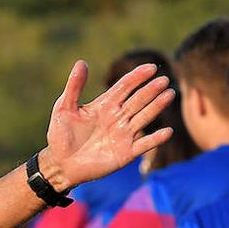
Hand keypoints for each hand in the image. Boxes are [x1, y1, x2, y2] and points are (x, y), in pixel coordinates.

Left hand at [41, 61, 174, 191]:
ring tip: (169, 95)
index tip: (150, 68)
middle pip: (138, 100)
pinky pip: (144, 144)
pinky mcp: (126, 152)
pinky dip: (155, 139)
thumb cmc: (60, 136)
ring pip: (144, 117)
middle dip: (150, 90)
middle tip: (163, 80)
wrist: (60, 165)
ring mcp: (124, 134)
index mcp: (105, 105)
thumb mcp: (64, 109)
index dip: (137, 77)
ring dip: (156, 107)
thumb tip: (81, 62)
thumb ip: (74, 87)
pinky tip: (167, 131)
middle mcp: (118, 117)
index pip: (125, 87)